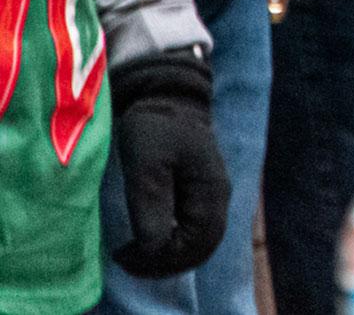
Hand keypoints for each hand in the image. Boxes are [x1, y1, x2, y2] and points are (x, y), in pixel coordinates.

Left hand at [109, 50, 231, 276]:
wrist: (168, 100)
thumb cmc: (155, 127)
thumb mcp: (145, 163)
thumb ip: (151, 202)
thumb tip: (154, 245)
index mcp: (211, 189)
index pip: (197, 241)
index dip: (163, 257)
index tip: (126, 254)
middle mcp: (219, 197)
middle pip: (202, 247)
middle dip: (166, 262)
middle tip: (126, 260)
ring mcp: (213, 197)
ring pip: (200, 243)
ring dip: (169, 256)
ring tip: (133, 256)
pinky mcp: (202, 196)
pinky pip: (195, 232)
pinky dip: (173, 245)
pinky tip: (147, 242)